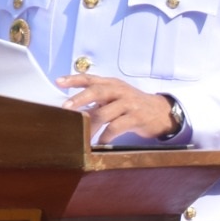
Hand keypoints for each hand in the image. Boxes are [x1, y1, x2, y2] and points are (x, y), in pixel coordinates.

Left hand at [57, 73, 177, 146]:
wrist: (161, 112)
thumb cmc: (133, 105)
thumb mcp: (116, 97)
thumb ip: (98, 99)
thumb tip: (74, 108)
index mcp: (112, 84)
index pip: (90, 78)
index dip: (73, 79)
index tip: (58, 82)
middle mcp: (119, 91)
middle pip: (97, 91)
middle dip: (80, 99)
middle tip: (66, 108)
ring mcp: (129, 104)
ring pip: (105, 113)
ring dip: (91, 125)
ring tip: (82, 135)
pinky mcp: (136, 117)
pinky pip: (116, 127)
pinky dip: (106, 136)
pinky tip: (100, 142)